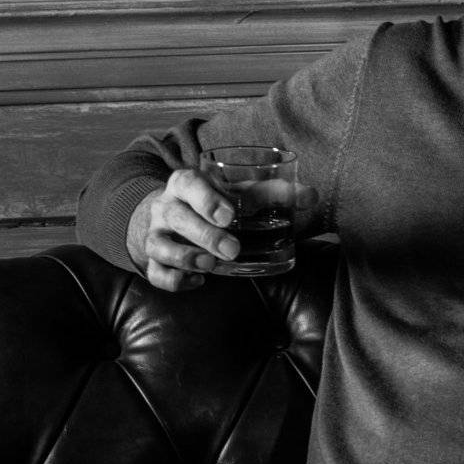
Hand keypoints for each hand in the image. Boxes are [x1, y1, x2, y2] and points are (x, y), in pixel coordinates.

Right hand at [127, 169, 317, 290]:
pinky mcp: (151, 260)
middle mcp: (165, 207)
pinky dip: (174, 280)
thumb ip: (274, 193)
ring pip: (158, 246)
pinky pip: (155, 273)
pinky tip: (197, 281)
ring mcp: (154, 234)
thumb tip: (312, 196)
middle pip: (175, 216)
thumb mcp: (239, 191)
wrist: (168, 215)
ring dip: (185, 258)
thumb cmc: (213, 201)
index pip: (187, 182)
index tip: (229, 214)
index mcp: (185, 184)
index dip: (205, 198)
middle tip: (232, 250)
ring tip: (211, 267)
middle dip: (204, 235)